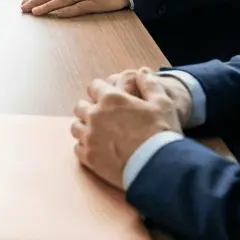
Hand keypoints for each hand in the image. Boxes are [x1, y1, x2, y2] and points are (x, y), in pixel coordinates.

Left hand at [72, 71, 182, 189]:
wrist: (159, 167)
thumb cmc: (162, 133)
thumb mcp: (163, 103)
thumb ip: (150, 85)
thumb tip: (143, 72)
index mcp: (110, 99)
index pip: (94, 86)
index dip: (101, 91)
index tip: (108, 97)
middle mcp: (95, 115)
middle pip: (80, 106)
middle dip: (89, 108)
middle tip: (102, 116)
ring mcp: (90, 137)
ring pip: (75, 127)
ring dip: (84, 127)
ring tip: (97, 133)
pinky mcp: (89, 157)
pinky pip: (77, 148)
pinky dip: (85, 147)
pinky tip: (96, 150)